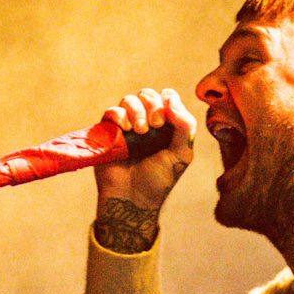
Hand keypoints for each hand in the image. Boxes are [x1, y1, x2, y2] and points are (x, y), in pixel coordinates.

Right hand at [93, 87, 194, 244]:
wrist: (132, 199)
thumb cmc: (158, 180)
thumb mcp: (181, 155)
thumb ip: (185, 126)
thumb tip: (171, 99)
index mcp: (166, 125)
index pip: (168, 97)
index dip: (167, 102)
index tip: (166, 120)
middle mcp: (146, 122)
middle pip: (148, 94)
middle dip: (152, 106)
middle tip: (155, 126)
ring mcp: (126, 126)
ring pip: (129, 99)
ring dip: (136, 111)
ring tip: (139, 132)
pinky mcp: (109, 132)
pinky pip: (112, 111)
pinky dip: (119, 115)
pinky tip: (125, 130)